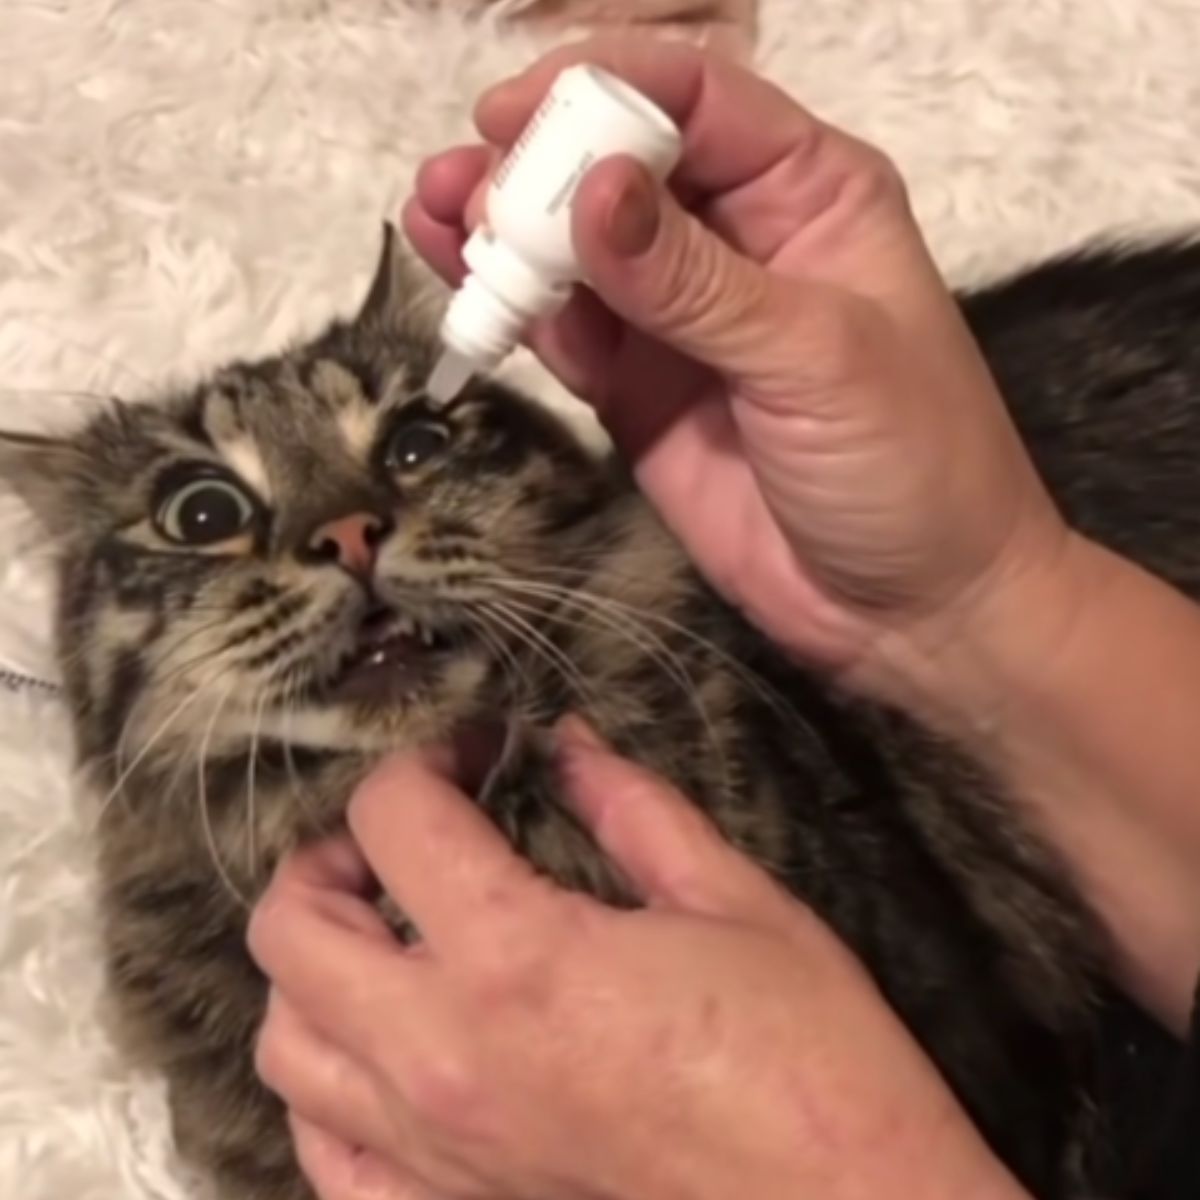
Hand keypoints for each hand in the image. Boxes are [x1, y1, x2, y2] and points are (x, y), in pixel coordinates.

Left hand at [249, 720, 1025, 1199]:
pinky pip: (326, 1153)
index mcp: (520, 957)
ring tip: (387, 933)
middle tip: (406, 833)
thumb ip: (632, 806)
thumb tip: (568, 741)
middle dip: (333, 852)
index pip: (394, 818)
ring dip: (313, 965)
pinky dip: (327, 1087)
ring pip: (285, 1040)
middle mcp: (444, 1057)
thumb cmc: (810, 1057)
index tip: (472, 749)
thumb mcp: (735, 899)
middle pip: (291, 926)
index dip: (424, 757)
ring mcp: (433, 1152)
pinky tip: (382, 1051)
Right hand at [403, 38, 1073, 698]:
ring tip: (437, 221)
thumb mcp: (816, 359)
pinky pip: (568, 332)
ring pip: (579, 249)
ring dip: (507, 231)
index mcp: (809, 195)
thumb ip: (697, 282)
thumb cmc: (909, 466)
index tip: (512, 112)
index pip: (697, 101)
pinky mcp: (640, 391)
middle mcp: (737, 241)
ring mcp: (680, 320)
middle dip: (537, 163)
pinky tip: (471, 293)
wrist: (908, 610)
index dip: (602, 89)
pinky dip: (518, 312)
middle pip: (620, 164)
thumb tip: (592, 191)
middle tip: (465, 187)